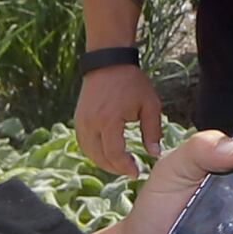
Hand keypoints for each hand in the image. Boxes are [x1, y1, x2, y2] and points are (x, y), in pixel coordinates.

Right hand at [74, 60, 166, 176]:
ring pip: (89, 152)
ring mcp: (81, 121)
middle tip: (129, 171)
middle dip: (115, 168)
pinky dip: (94, 152)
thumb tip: (154, 154)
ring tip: (119, 165)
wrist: (107, 62)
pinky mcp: (78, 118)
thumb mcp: (149, 105)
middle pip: (99, 157)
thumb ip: (153, 131)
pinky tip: (106, 154)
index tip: (136, 172)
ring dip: (103, 162)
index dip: (125, 167)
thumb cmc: (131, 82)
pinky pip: (83, 143)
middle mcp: (91, 123)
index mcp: (109, 120)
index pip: (114, 154)